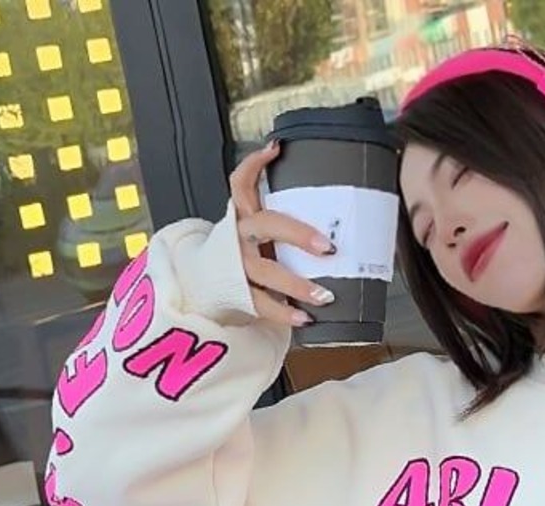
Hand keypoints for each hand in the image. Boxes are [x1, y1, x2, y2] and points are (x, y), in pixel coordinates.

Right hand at [229, 141, 336, 328]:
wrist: (206, 282)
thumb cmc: (245, 252)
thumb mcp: (256, 229)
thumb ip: (282, 218)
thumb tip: (338, 210)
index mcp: (244, 216)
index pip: (241, 183)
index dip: (254, 164)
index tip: (276, 149)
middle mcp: (239, 237)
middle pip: (265, 226)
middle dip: (298, 234)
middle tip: (329, 247)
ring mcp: (239, 266)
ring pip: (266, 271)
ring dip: (296, 284)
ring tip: (324, 295)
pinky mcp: (240, 293)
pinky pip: (262, 304)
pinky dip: (285, 314)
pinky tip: (305, 319)